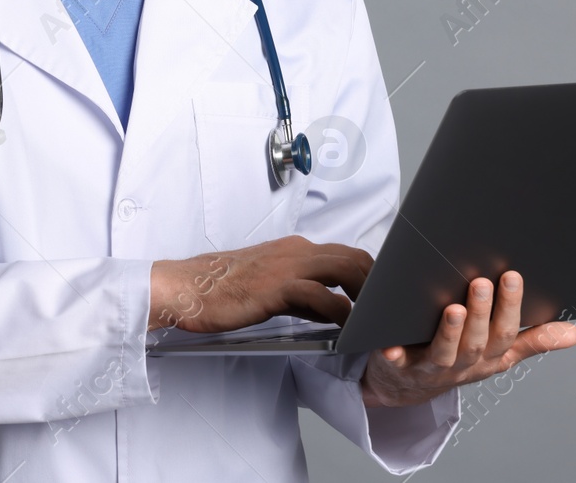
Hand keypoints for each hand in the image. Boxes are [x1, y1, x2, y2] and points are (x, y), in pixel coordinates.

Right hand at [148, 235, 369, 332]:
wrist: (187, 287)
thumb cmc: (221, 290)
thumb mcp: (269, 288)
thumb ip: (302, 294)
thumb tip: (330, 308)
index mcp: (294, 249)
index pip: (345, 254)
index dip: (369, 273)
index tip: (381, 295)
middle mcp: (296, 251)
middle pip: (355, 257)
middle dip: (378, 282)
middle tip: (388, 309)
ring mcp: (288, 266)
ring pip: (346, 269)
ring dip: (367, 294)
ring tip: (377, 317)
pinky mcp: (278, 287)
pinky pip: (322, 296)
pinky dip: (342, 311)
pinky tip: (349, 326)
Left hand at [359, 271, 575, 408]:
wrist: (408, 386)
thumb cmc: (459, 359)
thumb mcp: (500, 353)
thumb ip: (533, 340)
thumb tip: (574, 333)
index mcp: (490, 357)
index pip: (505, 333)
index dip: (510, 307)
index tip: (512, 275)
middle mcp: (464, 364)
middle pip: (477, 342)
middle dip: (481, 314)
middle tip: (481, 282)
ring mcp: (432, 367)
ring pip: (445, 352)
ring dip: (450, 331)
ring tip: (453, 308)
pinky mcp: (399, 367)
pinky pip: (398, 362)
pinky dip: (396, 354)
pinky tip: (392, 343)